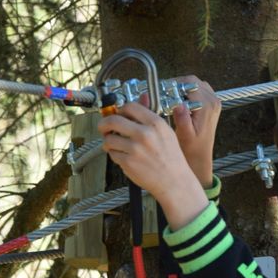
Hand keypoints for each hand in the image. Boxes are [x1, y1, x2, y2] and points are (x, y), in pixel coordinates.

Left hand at [98, 101, 206, 228]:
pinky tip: (123, 156)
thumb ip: (150, 115)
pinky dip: (114, 155)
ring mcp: (135, 149)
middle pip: (113, 120)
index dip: (120, 110)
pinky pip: (112, 153)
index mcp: (155, 124)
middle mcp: (145, 134)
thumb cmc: (170, 158)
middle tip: (103, 127)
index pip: (129, 106)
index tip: (118, 115)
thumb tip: (142, 96)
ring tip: (115, 145)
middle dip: (104, 124)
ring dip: (108, 142)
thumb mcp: (165, 132)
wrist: (174, 181)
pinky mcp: (128, 162)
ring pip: (109, 139)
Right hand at [171, 76, 220, 186]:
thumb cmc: (192, 149)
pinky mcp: (211, 105)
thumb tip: (179, 105)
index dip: (174, 83)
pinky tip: (179, 100)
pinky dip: (188, 92)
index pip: (190, 84)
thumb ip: (182, 119)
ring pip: (196, 84)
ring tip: (170, 96)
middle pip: (193, 81)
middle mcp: (212, 102)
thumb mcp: (185, 135)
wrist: (200, 157)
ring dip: (182, 87)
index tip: (163, 89)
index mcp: (206, 107)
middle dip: (177, 84)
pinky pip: (199, 90)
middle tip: (164, 92)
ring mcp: (213, 102)